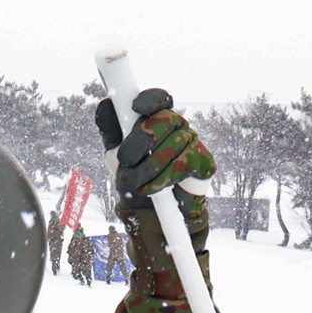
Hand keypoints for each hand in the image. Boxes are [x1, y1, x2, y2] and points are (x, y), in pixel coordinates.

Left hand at [94, 88, 215, 206]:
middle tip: (124, 160)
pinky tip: (150, 189)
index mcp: (158, 119)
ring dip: (146, 168)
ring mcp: (194, 143)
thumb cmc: (135, 176)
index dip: (150, 99)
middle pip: (165, 119)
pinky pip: (183, 165)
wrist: (150, 213)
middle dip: (140, 140)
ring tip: (131, 182)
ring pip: (173, 144)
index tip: (135, 106)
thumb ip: (111, 130)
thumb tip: (106, 104)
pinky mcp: (205, 163)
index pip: (159, 100)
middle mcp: (179, 126)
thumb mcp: (116, 154)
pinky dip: (162, 180)